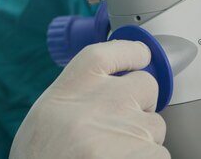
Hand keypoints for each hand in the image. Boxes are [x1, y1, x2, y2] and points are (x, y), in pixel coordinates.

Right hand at [9, 40, 169, 158]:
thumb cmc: (41, 154)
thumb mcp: (48, 112)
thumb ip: (78, 92)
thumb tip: (104, 85)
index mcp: (77, 84)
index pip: (115, 51)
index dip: (132, 53)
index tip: (139, 56)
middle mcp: (107, 98)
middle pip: (146, 85)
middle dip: (140, 101)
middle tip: (120, 121)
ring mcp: (130, 127)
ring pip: (154, 125)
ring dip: (141, 137)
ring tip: (112, 152)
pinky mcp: (147, 155)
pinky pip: (159, 154)